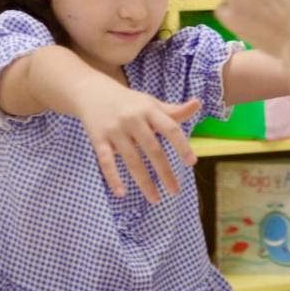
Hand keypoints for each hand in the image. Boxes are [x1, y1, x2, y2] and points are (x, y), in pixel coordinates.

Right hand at [77, 80, 200, 201]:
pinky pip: (106, 161)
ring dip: (144, 182)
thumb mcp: (151, 103)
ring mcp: (115, 130)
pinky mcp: (98, 139)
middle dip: (165, 172)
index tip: (192, 163)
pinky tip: (121, 193)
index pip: (170, 128)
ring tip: (155, 199)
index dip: (182, 145)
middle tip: (175, 191)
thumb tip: (198, 104)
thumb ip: (173, 111)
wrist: (92, 92)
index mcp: (149, 110)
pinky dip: (113, 178)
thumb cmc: (129, 102)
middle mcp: (132, 119)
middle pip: (152, 149)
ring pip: (132, 160)